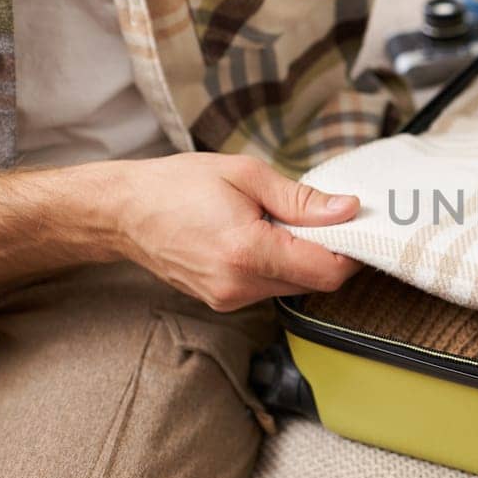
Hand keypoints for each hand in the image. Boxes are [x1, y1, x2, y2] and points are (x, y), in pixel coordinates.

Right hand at [111, 154, 361, 310]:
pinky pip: (269, 287)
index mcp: (247, 252)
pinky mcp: (222, 302)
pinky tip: (257, 238)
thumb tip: (347, 210)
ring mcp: (229, 299)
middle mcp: (239, 285)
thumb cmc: (177, 185)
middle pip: (315, 282)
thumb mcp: (246, 175)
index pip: (327, 271)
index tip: (354, 225)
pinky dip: (277, 265)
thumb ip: (301, 200)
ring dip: (300, 258)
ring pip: (294, 287)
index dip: (351, 250)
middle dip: (326, 251)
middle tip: (314, 216)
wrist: (122, 212)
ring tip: (273, 223)